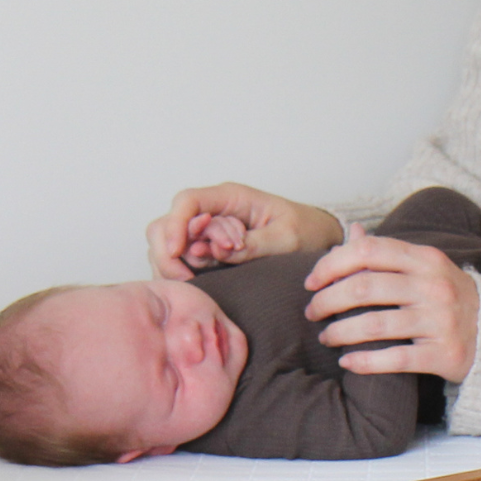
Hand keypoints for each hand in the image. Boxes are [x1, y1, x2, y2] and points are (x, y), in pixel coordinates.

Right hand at [147, 182, 344, 280]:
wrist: (316, 239)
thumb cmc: (304, 231)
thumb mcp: (285, 238)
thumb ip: (253, 245)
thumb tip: (215, 251)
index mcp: (230, 198)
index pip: (187, 202)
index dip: (176, 225)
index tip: (179, 252)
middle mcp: (212, 211)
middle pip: (164, 224)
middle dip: (168, 253)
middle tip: (190, 279)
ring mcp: (205, 232)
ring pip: (166, 245)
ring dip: (179, 265)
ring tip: (207, 278)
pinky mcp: (206, 250)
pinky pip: (179, 261)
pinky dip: (182, 273)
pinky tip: (201, 283)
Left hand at [303, 224, 479, 382]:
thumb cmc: (449, 298)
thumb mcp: (425, 267)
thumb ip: (388, 253)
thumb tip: (352, 232)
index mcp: (425, 259)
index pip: (368, 252)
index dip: (332, 265)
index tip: (311, 282)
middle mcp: (433, 286)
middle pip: (364, 288)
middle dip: (328, 301)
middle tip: (312, 312)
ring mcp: (440, 321)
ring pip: (375, 325)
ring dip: (340, 332)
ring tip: (326, 337)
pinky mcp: (445, 354)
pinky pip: (396, 359)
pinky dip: (364, 361)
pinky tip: (347, 362)